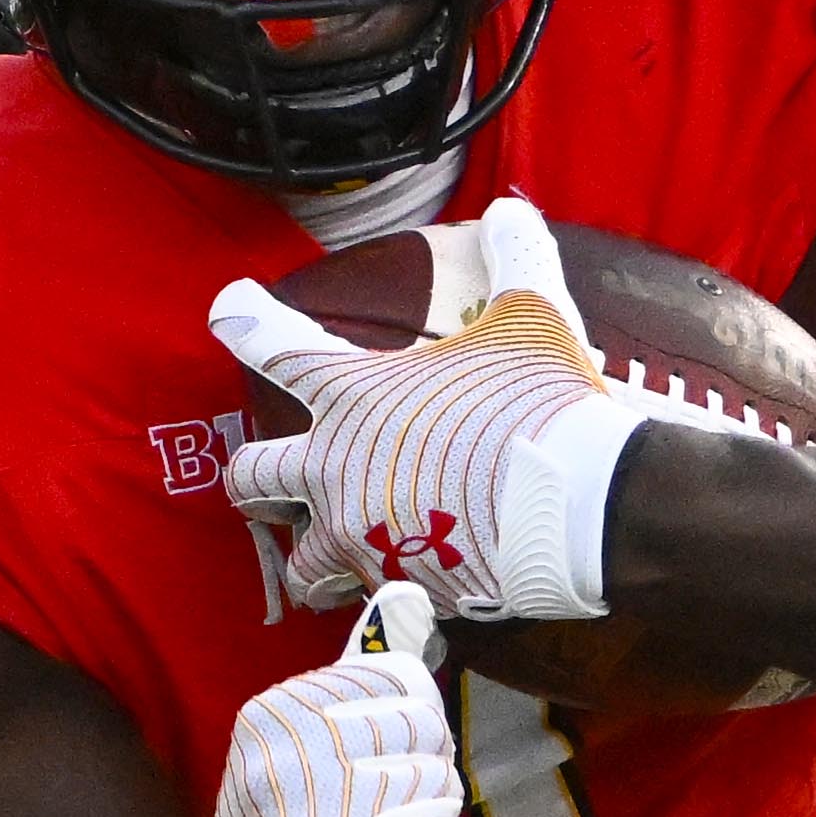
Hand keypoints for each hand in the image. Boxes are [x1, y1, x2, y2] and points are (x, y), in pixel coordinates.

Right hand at [178, 584, 476, 816]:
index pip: (393, 678)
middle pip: (422, 728)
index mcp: (270, 717)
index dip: (415, 718)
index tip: (387, 755)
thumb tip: (407, 595)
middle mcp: (283, 762)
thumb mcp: (308, 744)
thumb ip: (359, 673)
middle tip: (398, 806)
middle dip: (430, 768)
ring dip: (435, 816)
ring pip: (437, 782)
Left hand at [209, 200, 654, 621]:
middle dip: (257, 484)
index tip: (227, 307)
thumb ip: (514, 258)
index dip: (244, 321)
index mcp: (357, 397)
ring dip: (318, 558)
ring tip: (348, 554)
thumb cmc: (548, 405)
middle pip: (249, 480)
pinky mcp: (397, 593)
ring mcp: (361, 539)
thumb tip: (511, 210)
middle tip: (278, 486)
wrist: (588, 506)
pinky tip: (421, 591)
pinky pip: (371, 606)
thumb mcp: (534, 317)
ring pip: (300, 565)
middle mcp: (338, 470)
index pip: (276, 347)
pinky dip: (392, 600)